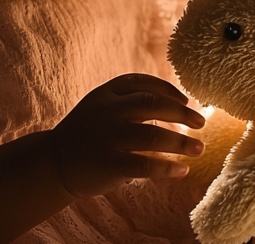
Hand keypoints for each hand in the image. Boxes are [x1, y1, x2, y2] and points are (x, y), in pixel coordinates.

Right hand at [50, 73, 205, 197]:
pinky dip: (167, 167)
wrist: (53, 163)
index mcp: (106, 93)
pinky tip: (182, 171)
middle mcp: (108, 110)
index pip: (143, 82)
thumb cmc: (86, 134)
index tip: (187, 100)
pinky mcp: (109, 163)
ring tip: (199, 148)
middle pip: (153, 103)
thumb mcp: (101, 107)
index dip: (169, 90)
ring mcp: (108, 136)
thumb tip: (175, 103)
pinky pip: (145, 164)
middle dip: (182, 112)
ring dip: (181, 142)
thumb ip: (128, 102)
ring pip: (153, 134)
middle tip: (201, 123)